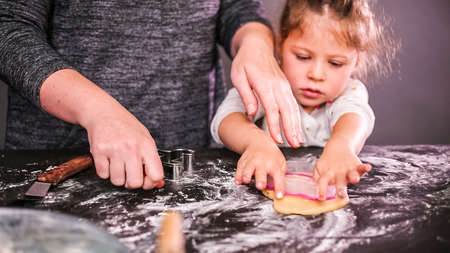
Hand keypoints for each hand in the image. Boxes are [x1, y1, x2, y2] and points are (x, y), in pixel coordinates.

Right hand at [85, 108, 164, 189]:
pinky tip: (108, 159)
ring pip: (117, 181)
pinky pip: (103, 175)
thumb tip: (158, 183)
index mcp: (147, 145)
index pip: (156, 176)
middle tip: (129, 172)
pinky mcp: (99, 151)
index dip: (151, 183)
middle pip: (135, 183)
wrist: (104, 112)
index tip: (146, 180)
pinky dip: (105, 171)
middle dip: (131, 182)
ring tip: (118, 163)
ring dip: (117, 176)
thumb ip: (152, 161)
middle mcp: (132, 148)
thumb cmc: (126, 127)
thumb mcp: (145, 139)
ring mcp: (115, 150)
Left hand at [230, 23, 302, 147]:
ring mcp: (284, 86)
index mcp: (265, 84)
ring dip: (296, 126)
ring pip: (293, 108)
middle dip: (291, 129)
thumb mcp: (238, 76)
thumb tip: (251, 113)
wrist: (257, 45)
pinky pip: (293, 104)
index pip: (272, 108)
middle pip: (287, 110)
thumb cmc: (245, 62)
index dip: (275, 125)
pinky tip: (297, 129)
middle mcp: (278, 85)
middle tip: (294, 145)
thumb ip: (246, 94)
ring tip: (298, 141)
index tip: (277, 140)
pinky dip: (296, 118)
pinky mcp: (285, 87)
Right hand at [235, 136, 286, 198]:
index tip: (279, 196)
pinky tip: (238, 181)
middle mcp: (262, 163)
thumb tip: (278, 189)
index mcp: (274, 165)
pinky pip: (239, 169)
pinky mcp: (243, 162)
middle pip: (261, 172)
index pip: (278, 177)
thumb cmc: (271, 155)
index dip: (279, 187)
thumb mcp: (281, 162)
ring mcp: (251, 162)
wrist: (258, 142)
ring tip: (246, 180)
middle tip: (260, 186)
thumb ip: (280, 175)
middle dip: (260, 179)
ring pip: (247, 169)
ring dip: (246, 175)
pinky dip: (238, 175)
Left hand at [313, 145, 370, 199]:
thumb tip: (313, 185)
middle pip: (339, 181)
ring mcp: (348, 169)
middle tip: (341, 194)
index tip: (321, 197)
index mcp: (328, 174)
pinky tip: (367, 167)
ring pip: (351, 174)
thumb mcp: (319, 168)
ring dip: (353, 176)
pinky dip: (365, 167)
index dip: (322, 189)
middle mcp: (338, 173)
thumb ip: (316, 177)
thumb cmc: (328, 162)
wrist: (338, 148)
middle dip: (340, 188)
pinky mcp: (356, 165)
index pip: (323, 182)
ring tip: (354, 179)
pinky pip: (361, 167)